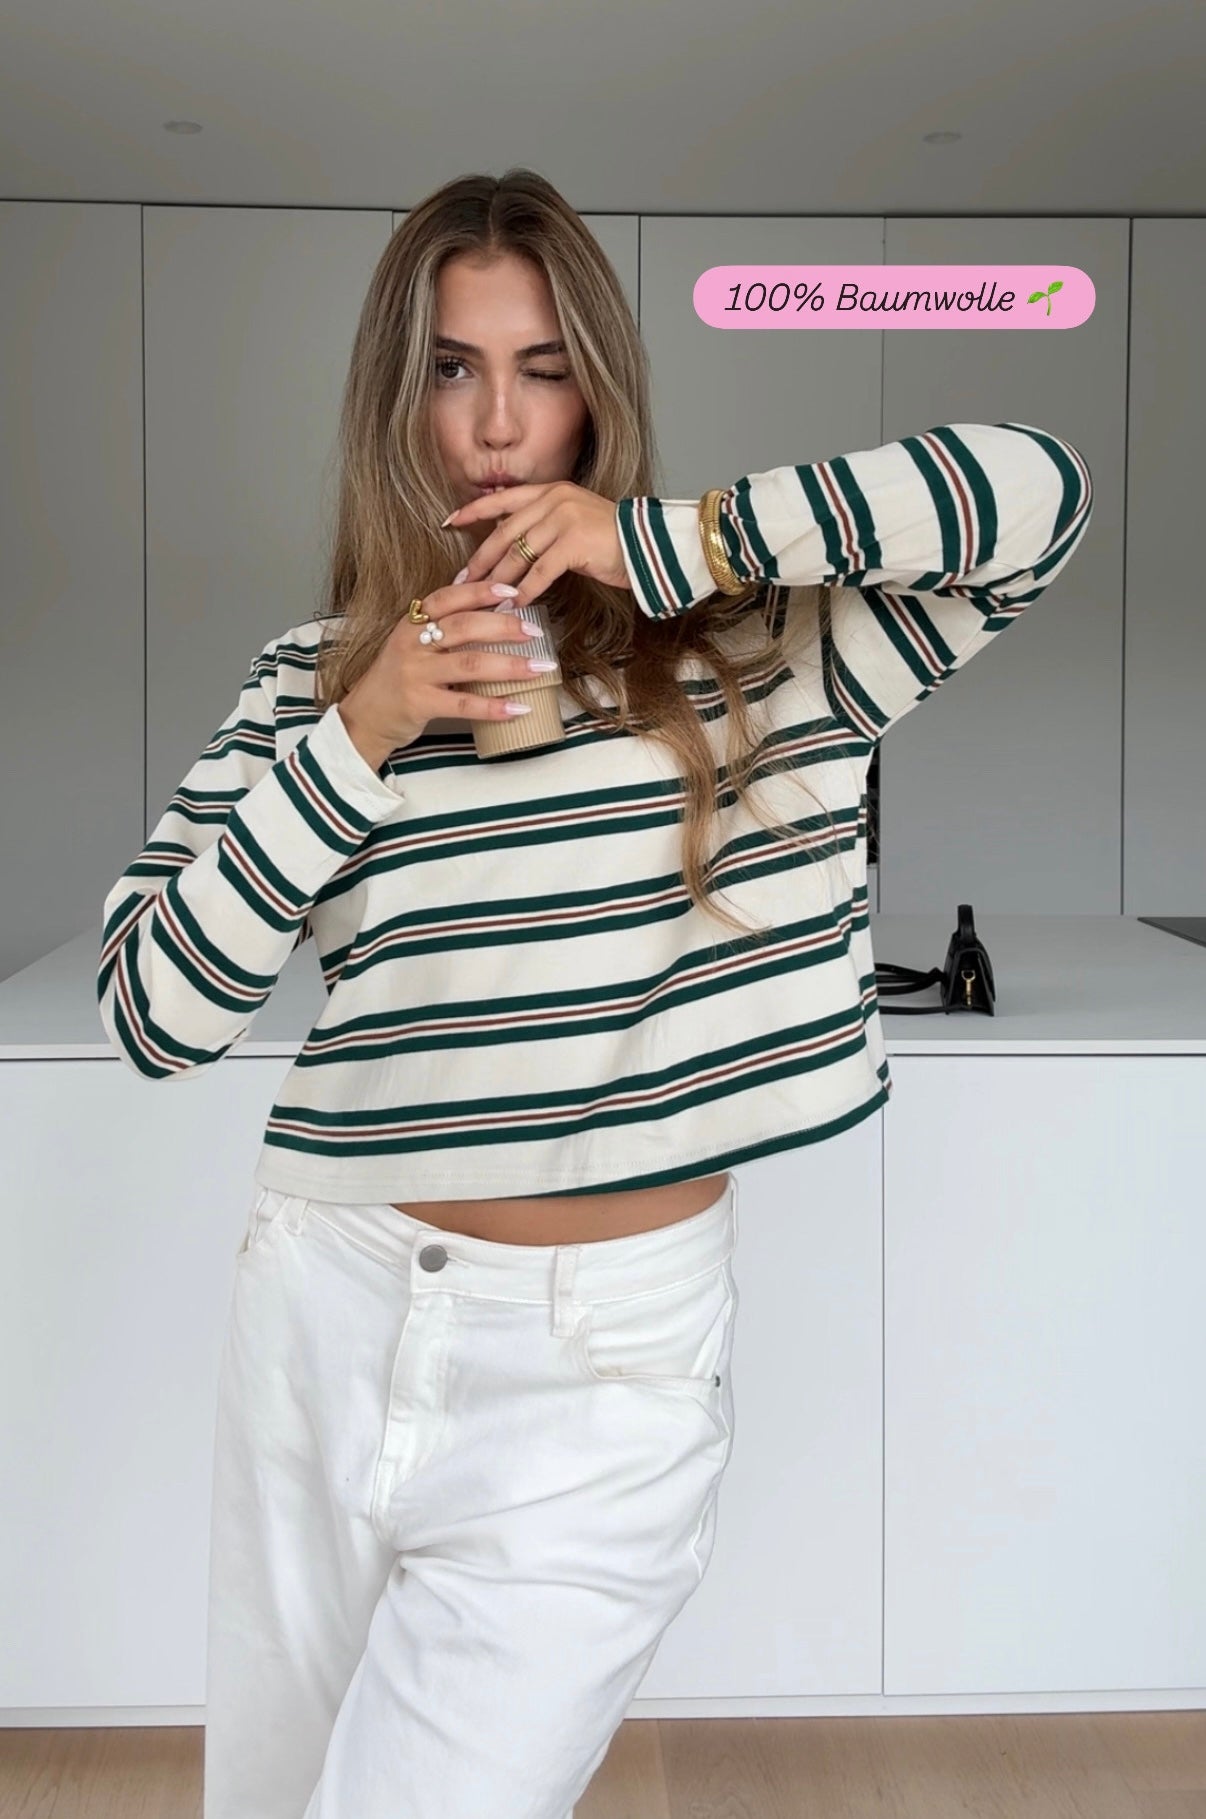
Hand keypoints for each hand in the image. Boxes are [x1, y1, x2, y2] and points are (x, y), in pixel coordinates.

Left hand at [444, 481, 631, 609]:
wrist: (651, 546)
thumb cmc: (615, 541)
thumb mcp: (575, 522)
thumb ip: (546, 526)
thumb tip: (515, 545)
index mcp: (552, 491)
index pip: (504, 498)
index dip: (474, 510)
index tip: (450, 521)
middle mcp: (555, 500)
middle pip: (505, 532)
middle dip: (481, 558)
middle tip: (463, 580)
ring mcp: (564, 520)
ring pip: (519, 554)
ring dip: (499, 580)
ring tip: (485, 599)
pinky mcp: (574, 543)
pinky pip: (540, 572)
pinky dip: (525, 591)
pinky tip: (515, 606)